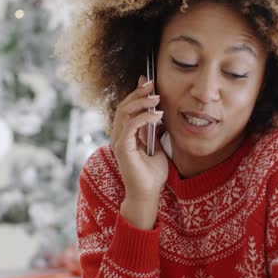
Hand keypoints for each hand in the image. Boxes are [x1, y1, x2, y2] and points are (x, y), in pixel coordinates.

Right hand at [111, 76, 168, 228]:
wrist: (147, 194)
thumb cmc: (151, 175)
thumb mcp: (156, 148)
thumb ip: (153, 132)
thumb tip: (158, 116)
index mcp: (125, 135)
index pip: (127, 108)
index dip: (136, 93)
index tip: (148, 83)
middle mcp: (118, 136)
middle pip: (124, 106)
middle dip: (138, 92)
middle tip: (152, 83)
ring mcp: (119, 141)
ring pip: (125, 112)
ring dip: (142, 102)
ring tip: (157, 98)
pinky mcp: (122, 148)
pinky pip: (131, 125)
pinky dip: (145, 117)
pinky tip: (158, 115)